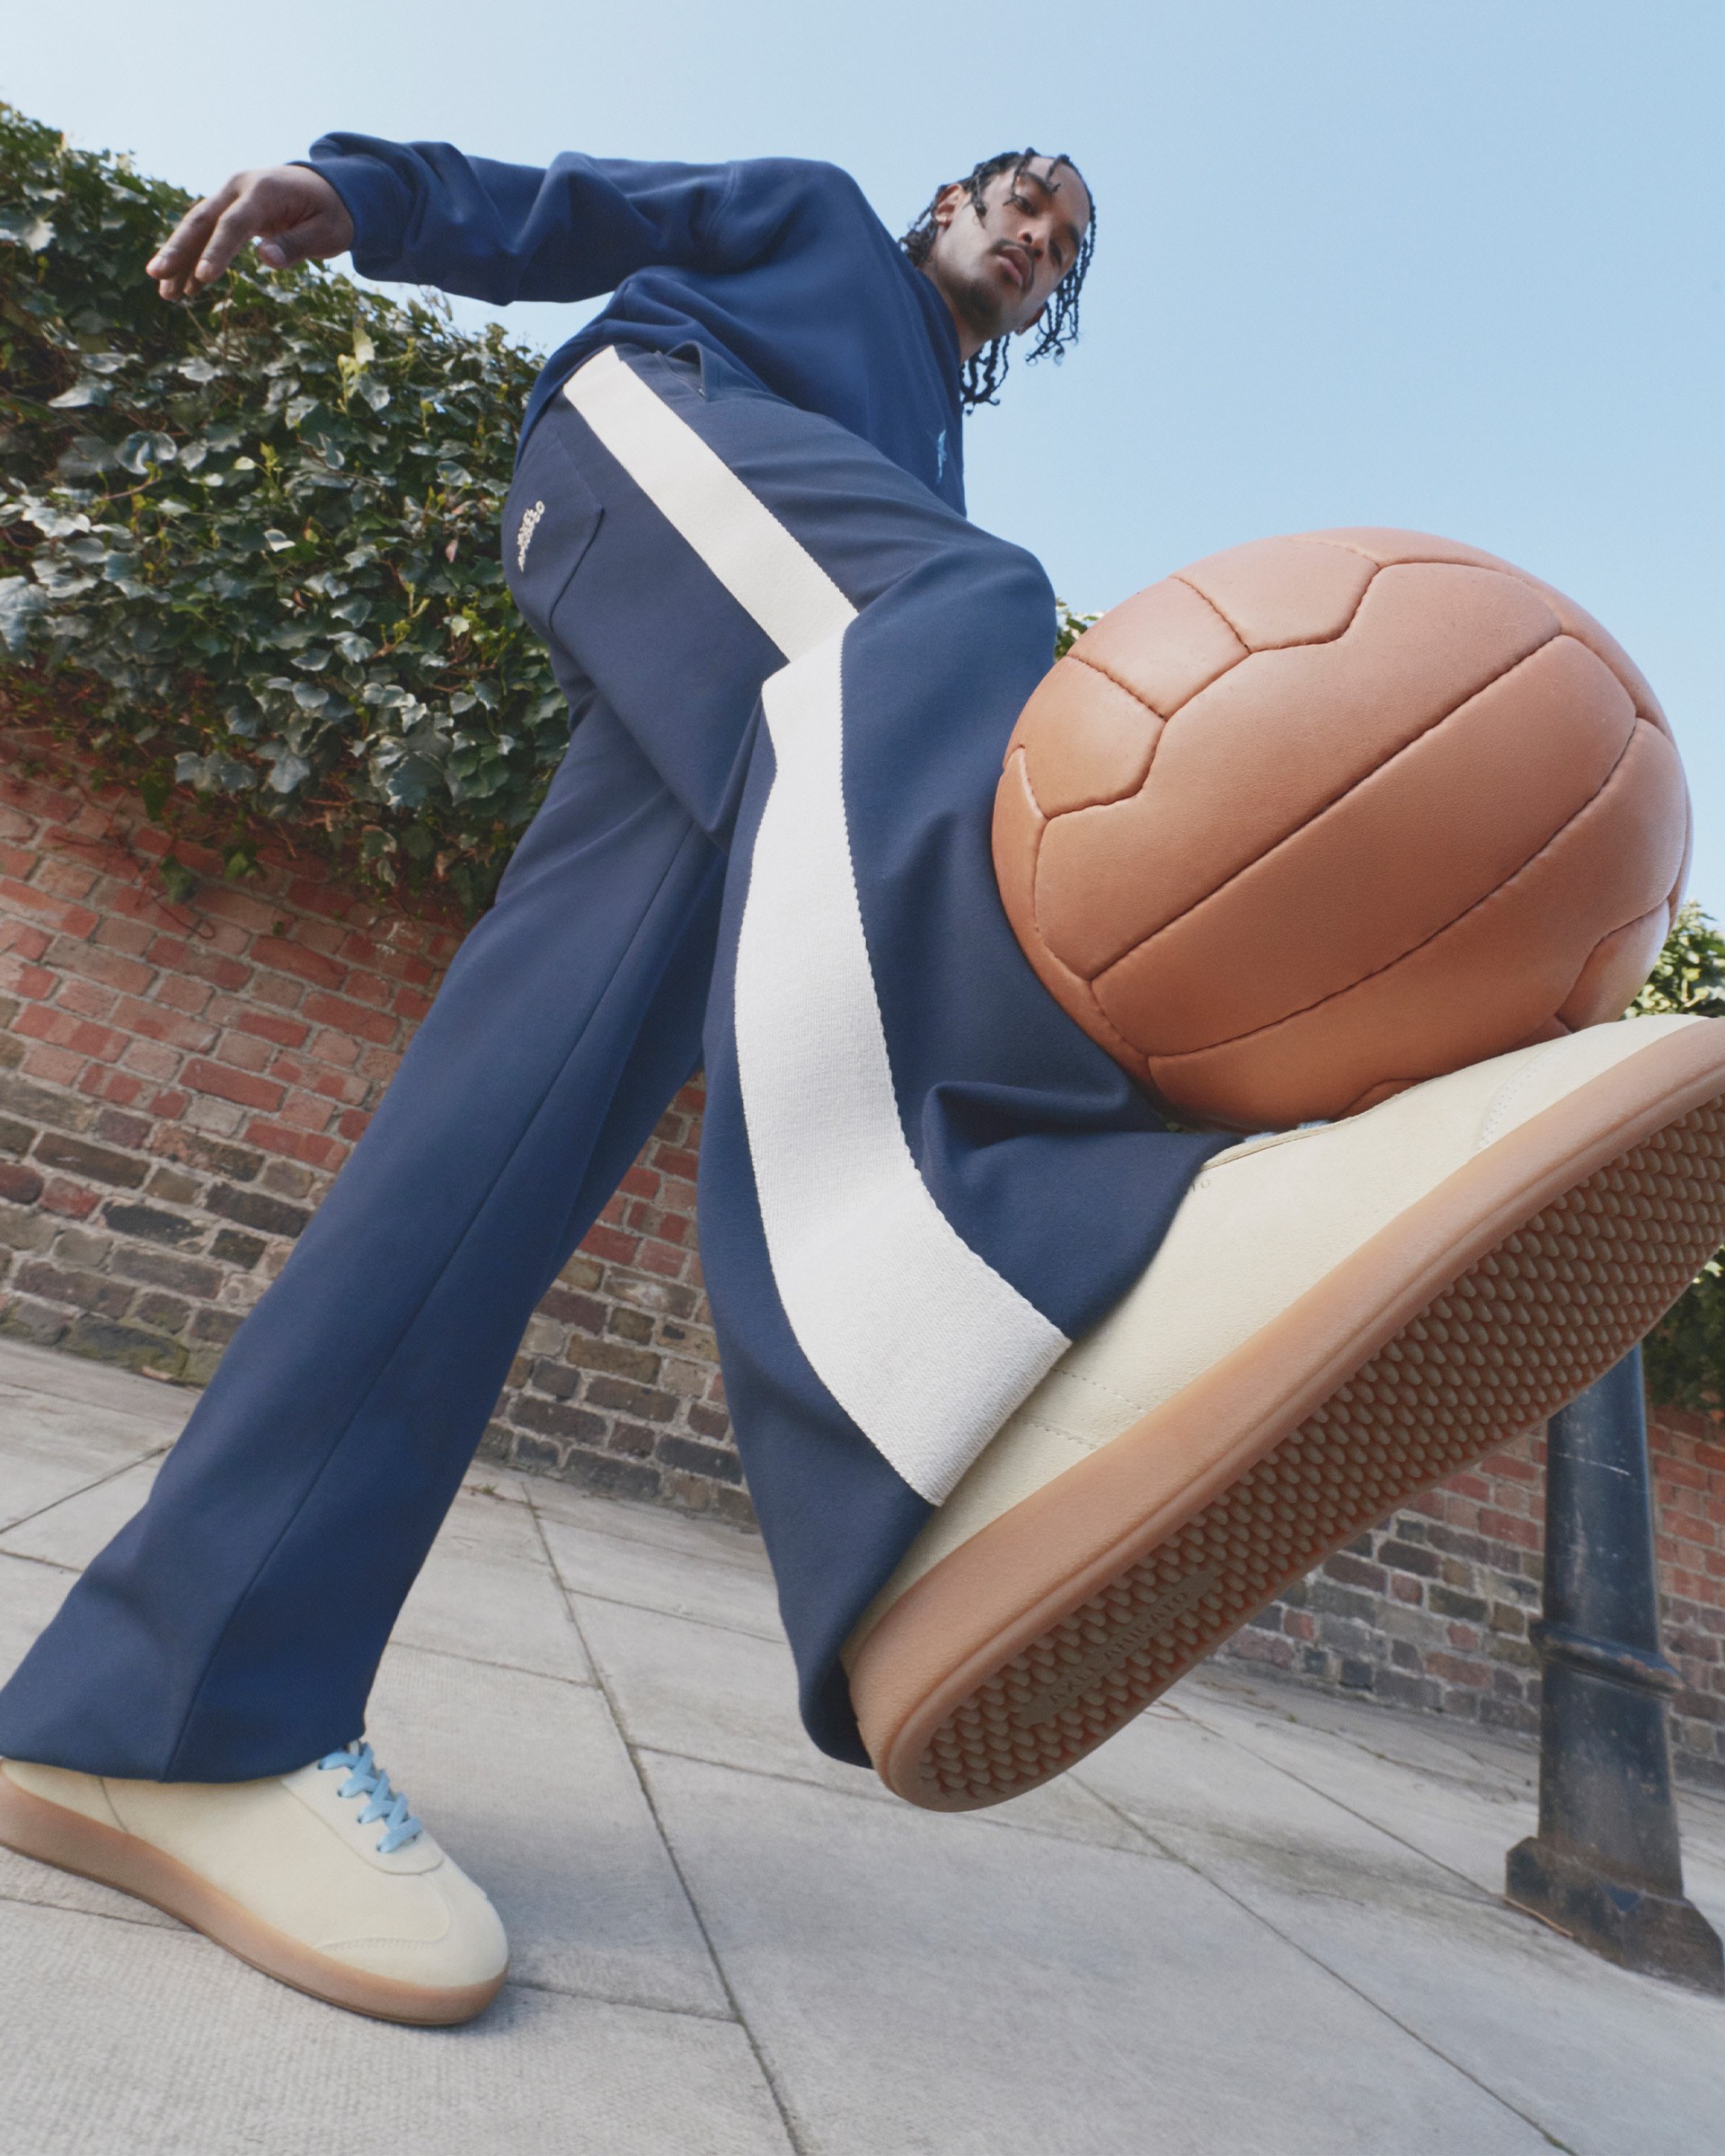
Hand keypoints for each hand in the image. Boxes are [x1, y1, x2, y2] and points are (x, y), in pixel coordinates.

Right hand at [145, 165, 354, 300]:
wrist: (328, 187)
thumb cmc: (332, 212)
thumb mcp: (327, 231)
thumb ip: (296, 244)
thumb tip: (265, 259)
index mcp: (264, 190)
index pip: (234, 223)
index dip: (217, 251)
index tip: (204, 278)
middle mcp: (239, 188)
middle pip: (203, 220)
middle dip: (178, 249)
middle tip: (157, 276)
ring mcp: (231, 196)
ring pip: (198, 227)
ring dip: (179, 258)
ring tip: (165, 293)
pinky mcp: (229, 209)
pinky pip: (207, 234)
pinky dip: (195, 259)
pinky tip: (185, 287)